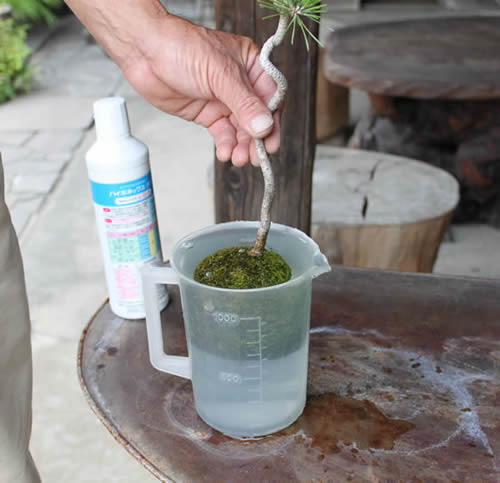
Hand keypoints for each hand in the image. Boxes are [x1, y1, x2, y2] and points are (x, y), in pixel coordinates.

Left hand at [65, 1, 279, 166]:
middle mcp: (240, 84)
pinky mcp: (207, 113)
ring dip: (241, 146)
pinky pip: (223, 133)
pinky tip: (226, 153)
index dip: (272, 121)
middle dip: (256, 139)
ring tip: (239, 159)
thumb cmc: (182, 48)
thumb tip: (264, 126)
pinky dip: (226, 144)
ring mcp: (223, 100)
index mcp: (251, 65)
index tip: (270, 141)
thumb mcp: (220, 74)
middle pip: (257, 118)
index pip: (271, 97)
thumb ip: (244, 103)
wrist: (145, 53)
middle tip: (256, 157)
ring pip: (240, 129)